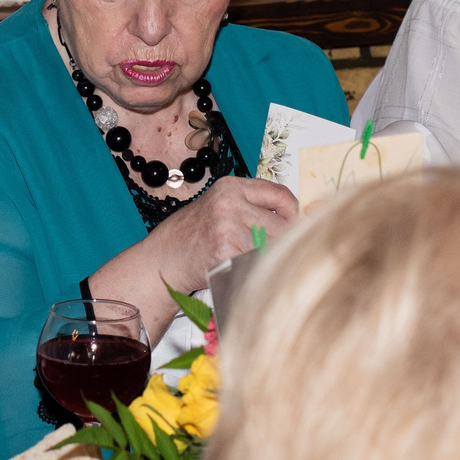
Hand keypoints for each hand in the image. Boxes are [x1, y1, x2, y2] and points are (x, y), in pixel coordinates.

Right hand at [90, 175, 300, 346]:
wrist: (161, 261)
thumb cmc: (192, 238)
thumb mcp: (221, 209)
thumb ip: (253, 208)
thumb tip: (298, 220)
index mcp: (231, 186)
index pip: (281, 195)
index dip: (293, 215)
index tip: (295, 229)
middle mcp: (230, 201)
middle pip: (283, 224)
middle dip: (281, 244)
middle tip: (271, 255)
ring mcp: (227, 225)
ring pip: (272, 246)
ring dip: (268, 260)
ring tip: (250, 264)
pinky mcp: (225, 250)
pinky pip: (257, 263)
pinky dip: (254, 272)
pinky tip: (239, 272)